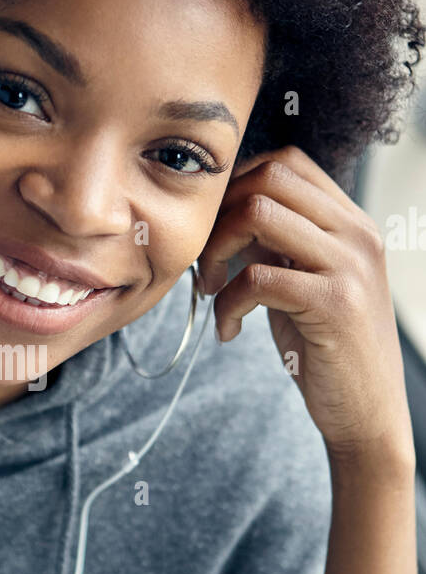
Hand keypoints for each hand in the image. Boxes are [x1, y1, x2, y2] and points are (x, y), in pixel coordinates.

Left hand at [197, 145, 415, 466]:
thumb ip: (276, 244)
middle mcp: (356, 233)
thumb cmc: (328, 348)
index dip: (236, 186)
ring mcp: (349, 265)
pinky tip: (228, 329)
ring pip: (258, 214)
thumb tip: (226, 215)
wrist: (366, 411)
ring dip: (216, 251)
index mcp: (351, 222)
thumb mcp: (303, 282)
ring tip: (212, 291)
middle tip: (206, 262)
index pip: (286, 162)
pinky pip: (256, 278)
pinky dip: (227, 304)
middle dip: (219, 214)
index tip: (216, 230)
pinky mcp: (334, 304)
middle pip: (268, 177)